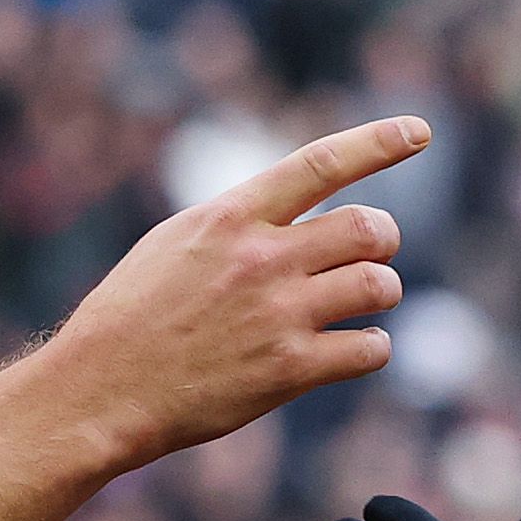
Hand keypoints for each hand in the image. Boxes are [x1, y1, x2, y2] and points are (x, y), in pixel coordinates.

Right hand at [36, 117, 425, 466]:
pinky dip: (373, 347)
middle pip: (369, 228)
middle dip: (383, 238)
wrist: (100, 390)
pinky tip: (353, 349)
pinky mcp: (289, 371)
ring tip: (363, 302)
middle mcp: (262, 258)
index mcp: (231, 217)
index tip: (419, 131)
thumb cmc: (131, 316)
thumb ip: (239, 223)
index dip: (378, 142)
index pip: (321, 164)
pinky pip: (371, 349)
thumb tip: (294, 213)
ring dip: (382, 291)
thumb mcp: (175, 243)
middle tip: (373, 252)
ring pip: (380, 285)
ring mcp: (279, 315)